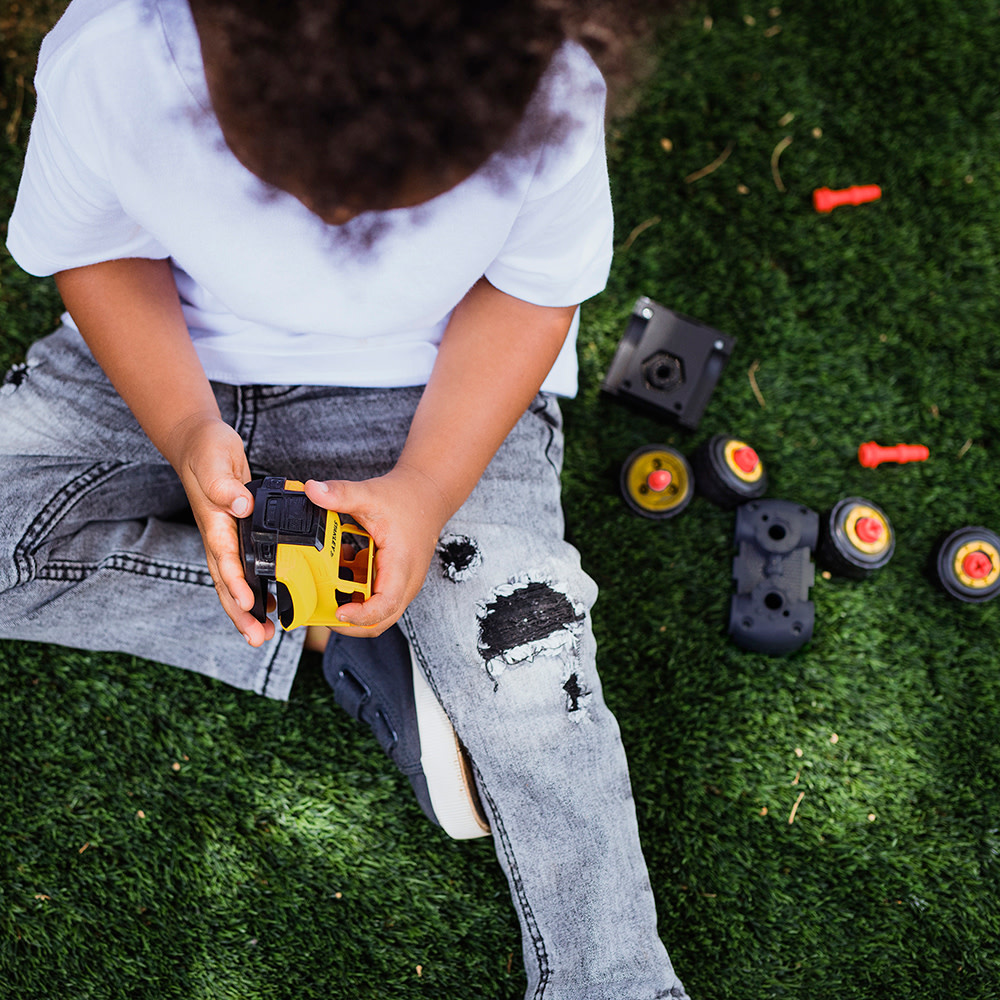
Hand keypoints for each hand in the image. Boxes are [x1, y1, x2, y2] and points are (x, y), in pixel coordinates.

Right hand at [167, 414, 274, 645]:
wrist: (201, 442)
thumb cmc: (206, 450)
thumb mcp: (214, 461)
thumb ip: (223, 485)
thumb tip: (241, 504)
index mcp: (214, 523)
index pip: (224, 559)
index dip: (235, 583)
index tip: (248, 603)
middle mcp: (220, 537)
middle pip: (227, 583)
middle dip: (240, 613)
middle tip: (257, 638)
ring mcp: (229, 538)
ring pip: (236, 582)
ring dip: (248, 609)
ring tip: (265, 635)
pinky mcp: (241, 534)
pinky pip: (247, 568)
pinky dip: (257, 589)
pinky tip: (271, 606)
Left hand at [304, 463, 450, 636]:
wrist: (428, 496)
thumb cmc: (406, 499)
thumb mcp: (370, 494)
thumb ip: (341, 493)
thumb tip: (312, 490)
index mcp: (401, 565)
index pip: (386, 604)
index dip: (361, 615)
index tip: (338, 612)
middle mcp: (405, 582)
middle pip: (380, 621)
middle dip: (350, 623)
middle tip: (321, 612)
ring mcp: (401, 585)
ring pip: (376, 614)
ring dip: (350, 606)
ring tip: (327, 588)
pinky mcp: (394, 581)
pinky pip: (374, 599)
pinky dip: (355, 592)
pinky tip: (342, 569)